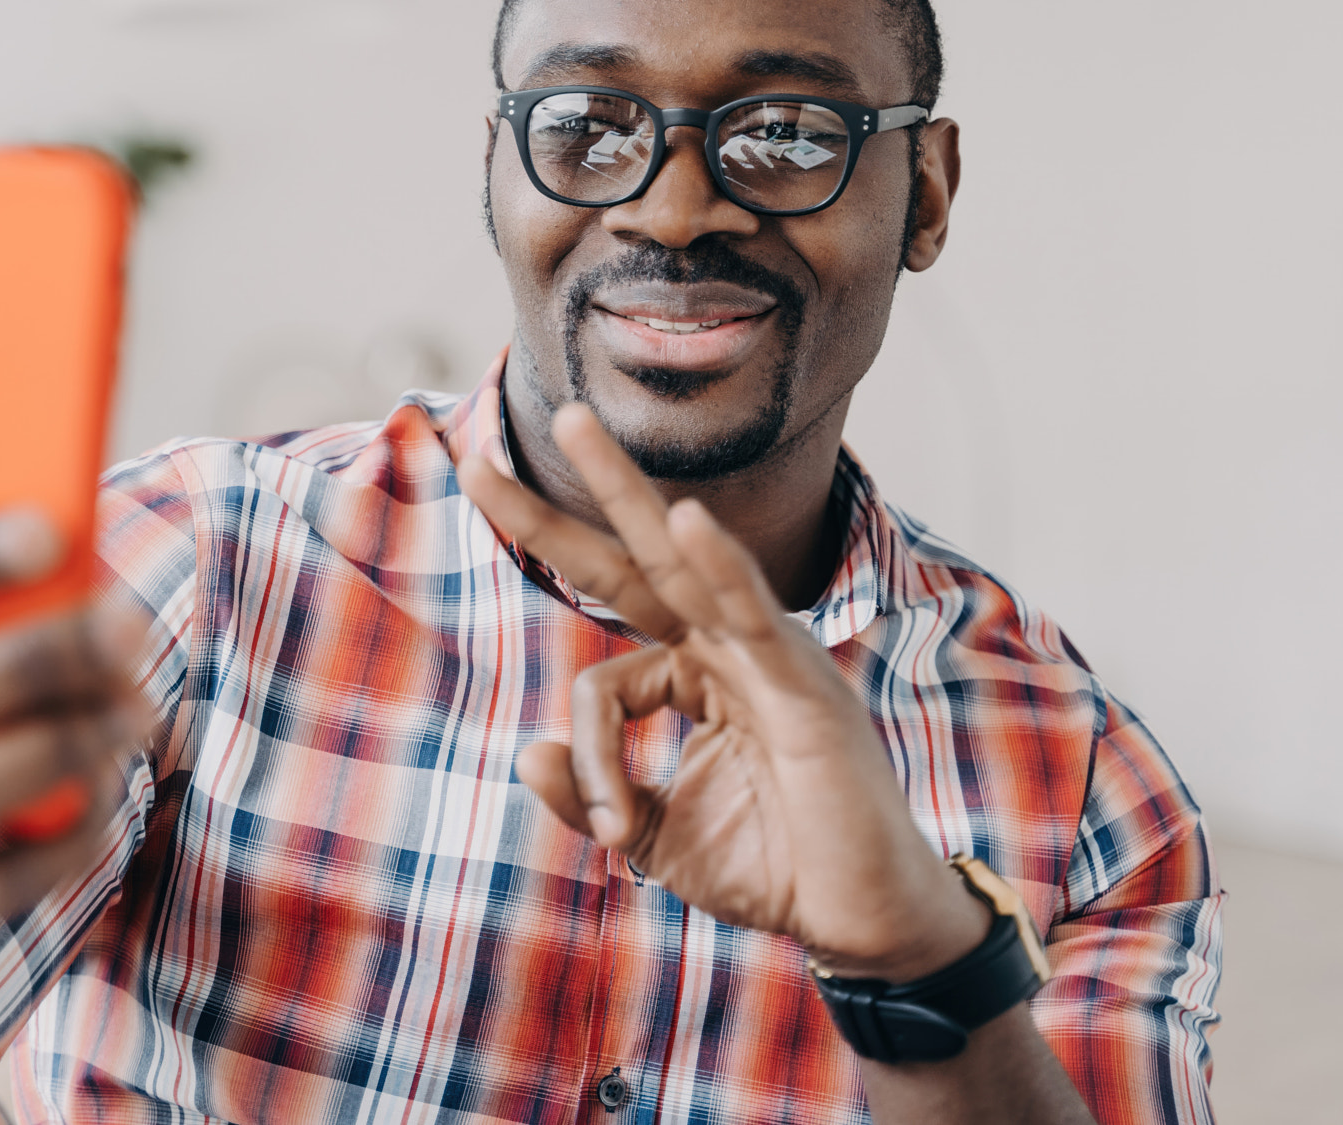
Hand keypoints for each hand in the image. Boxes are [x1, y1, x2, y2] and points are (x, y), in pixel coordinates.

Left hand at [458, 405, 986, 981]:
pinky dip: (722, 567)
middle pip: (635, 556)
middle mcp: (729, 648)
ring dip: (621, 487)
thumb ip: (597, 795)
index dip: (591, 754)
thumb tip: (528, 754)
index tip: (605, 830)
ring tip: (572, 421)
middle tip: (478, 454)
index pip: (604, 680)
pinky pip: (752, 615)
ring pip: (683, 557)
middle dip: (566, 498)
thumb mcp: (657, 840)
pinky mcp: (804, 688)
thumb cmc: (775, 868)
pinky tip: (688, 520)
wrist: (863, 920)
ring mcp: (768, 657)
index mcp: (696, 674)